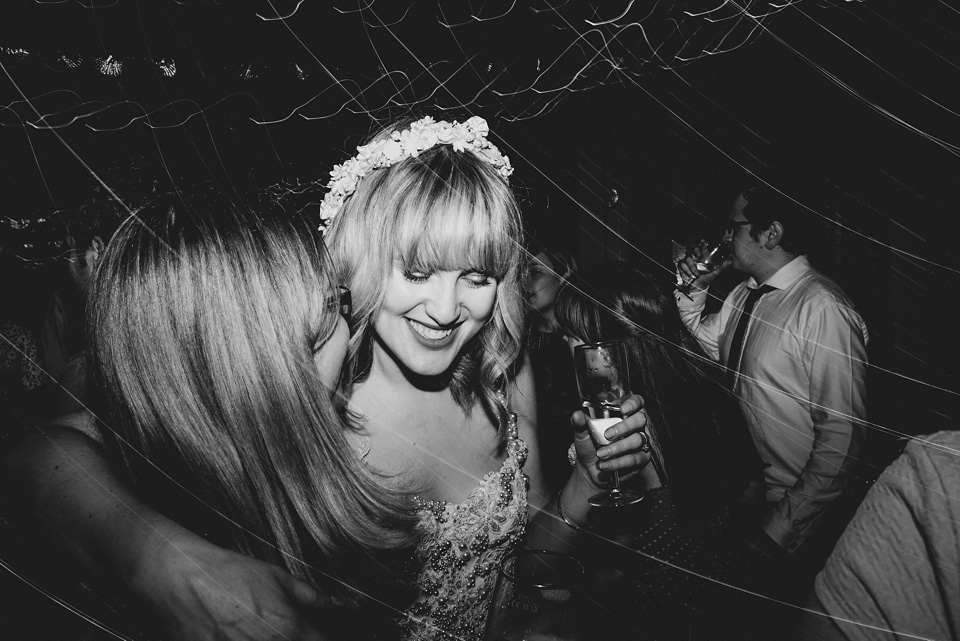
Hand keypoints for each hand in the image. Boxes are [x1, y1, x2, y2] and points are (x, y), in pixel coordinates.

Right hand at [129, 530, 338, 640]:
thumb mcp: (278, 577)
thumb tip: (342, 603)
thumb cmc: (228, 573)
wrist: (181, 577)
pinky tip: (235, 635)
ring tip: (251, 630)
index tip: (314, 635)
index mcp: (290, 629)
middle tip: (272, 629)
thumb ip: (312, 596)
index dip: (320, 640)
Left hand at [570, 394, 650, 488]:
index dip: (633, 403)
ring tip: (600, 454)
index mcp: (623, 414)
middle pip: (640, 420)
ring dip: (617, 448)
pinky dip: (617, 463)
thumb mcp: (583, 434)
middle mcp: (635, 426)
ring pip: (637, 440)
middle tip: (607, 435)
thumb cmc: (590, 445)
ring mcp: (639, 442)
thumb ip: (580, 423)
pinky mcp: (640, 459)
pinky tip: (604, 465)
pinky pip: (634, 459)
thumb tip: (577, 415)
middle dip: (624, 427)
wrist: (590, 468)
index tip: (623, 410)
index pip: (636, 402)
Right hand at [676, 241, 730, 291]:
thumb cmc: (705, 278)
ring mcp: (688, 260)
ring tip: (696, 274)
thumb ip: (722, 267)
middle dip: (695, 249)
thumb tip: (730, 261)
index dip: (701, 241)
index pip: (700, 244)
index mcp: (702, 255)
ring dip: (691, 266)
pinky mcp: (682, 265)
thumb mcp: (714, 272)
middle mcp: (695, 256)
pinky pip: (682, 264)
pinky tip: (690, 275)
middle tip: (698, 255)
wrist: (697, 287)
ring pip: (688, 258)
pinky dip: (686, 270)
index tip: (703, 241)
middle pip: (692, 246)